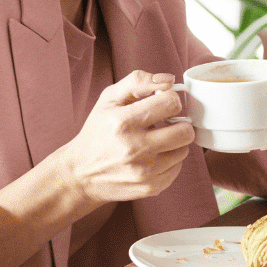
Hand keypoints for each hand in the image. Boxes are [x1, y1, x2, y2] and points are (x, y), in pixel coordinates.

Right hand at [51, 70, 195, 206]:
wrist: (81, 174)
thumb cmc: (97, 132)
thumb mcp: (109, 99)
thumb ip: (138, 81)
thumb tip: (169, 80)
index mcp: (123, 121)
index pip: (171, 103)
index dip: (169, 99)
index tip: (161, 103)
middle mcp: (135, 148)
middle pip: (185, 131)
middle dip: (178, 122)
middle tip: (165, 123)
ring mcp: (144, 171)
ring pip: (184, 149)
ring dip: (174, 142)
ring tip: (156, 139)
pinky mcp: (151, 187)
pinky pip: (178, 168)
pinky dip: (169, 159)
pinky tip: (153, 156)